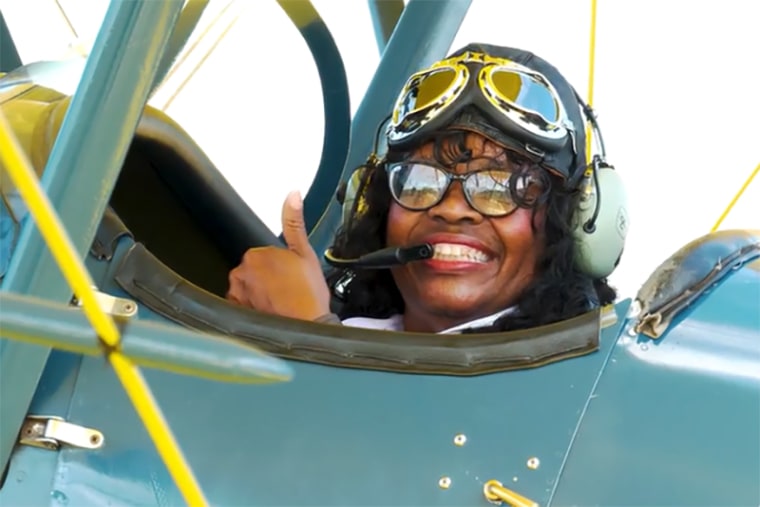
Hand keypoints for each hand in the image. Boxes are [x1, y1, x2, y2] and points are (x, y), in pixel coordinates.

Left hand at [226, 191, 330, 320]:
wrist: (307, 327)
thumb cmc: (308, 294)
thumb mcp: (305, 253)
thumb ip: (294, 223)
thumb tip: (292, 195)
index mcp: (255, 255)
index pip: (264, 256)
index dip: (280, 266)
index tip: (290, 276)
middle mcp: (240, 273)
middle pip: (253, 272)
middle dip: (267, 279)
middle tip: (287, 290)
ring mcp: (237, 294)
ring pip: (248, 289)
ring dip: (259, 294)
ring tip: (280, 303)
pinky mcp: (237, 313)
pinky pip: (242, 306)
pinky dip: (253, 308)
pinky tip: (270, 313)